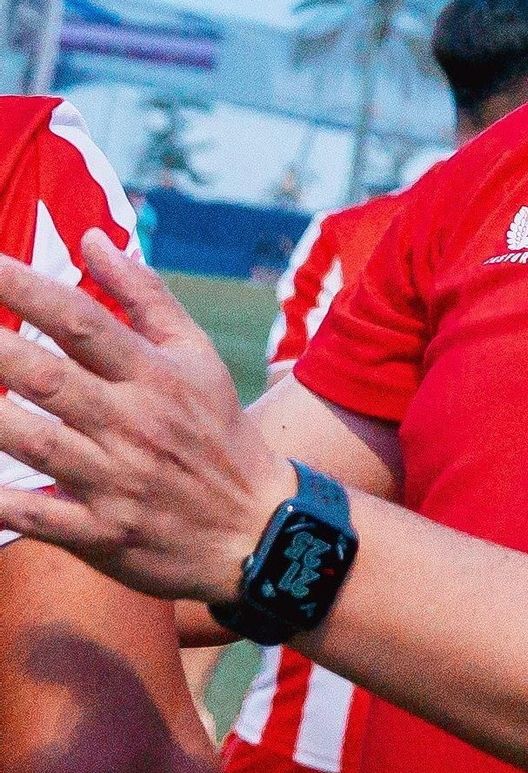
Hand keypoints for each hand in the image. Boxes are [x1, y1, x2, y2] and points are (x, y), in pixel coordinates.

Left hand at [0, 233, 294, 602]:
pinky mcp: (102, 534)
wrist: (258, 528)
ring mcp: (116, 481)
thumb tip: (91, 238)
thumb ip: (144, 296)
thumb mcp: (196, 355)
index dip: (24, 288)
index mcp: (155, 375)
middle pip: (46, 377)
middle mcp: (133, 423)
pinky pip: (36, 517)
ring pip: (32, 444)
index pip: (80, 320)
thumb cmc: (218, 431)